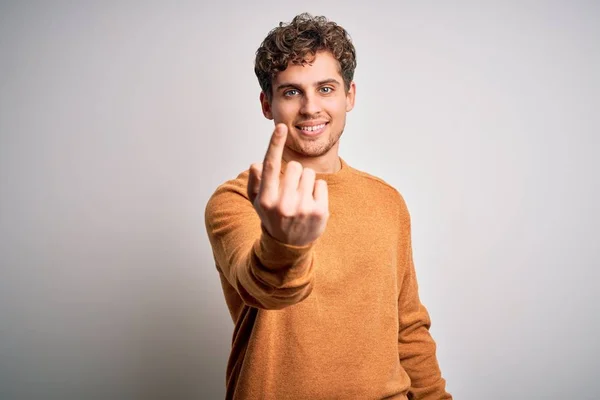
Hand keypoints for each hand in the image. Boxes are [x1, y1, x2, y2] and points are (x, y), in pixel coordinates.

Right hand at [246, 123, 328, 245]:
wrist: (289, 248)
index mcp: (266, 199)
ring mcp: (302, 208)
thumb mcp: (258, 203)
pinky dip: (317, 192)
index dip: (275, 144)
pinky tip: (311, 205)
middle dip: (294, 174)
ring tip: (301, 198)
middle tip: (291, 191)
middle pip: (294, 166)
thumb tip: (256, 164)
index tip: (281, 127)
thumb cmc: (273, 219)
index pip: (270, 166)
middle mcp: (283, 204)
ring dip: (306, 182)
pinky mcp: (319, 212)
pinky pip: (321, 184)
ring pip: (309, 173)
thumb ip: (255, 182)